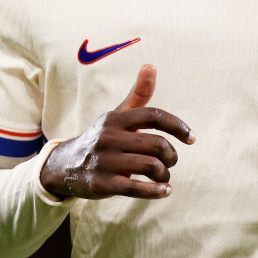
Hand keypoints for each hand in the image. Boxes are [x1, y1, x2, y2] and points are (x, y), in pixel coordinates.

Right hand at [40, 64, 194, 199]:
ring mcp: (105, 161)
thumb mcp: (117, 115)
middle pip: (157, 144)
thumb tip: (151, 65)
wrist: (65, 165)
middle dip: (171, 156)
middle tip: (171, 162)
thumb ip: (138, 95)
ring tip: (164, 178)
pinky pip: (137, 188)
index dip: (178, 126)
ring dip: (165, 175)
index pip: (154, 116)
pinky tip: (165, 191)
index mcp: (116, 119)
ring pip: (151, 166)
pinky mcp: (102, 183)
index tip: (192, 138)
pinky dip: (156, 192)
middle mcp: (109, 137)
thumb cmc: (102, 138)